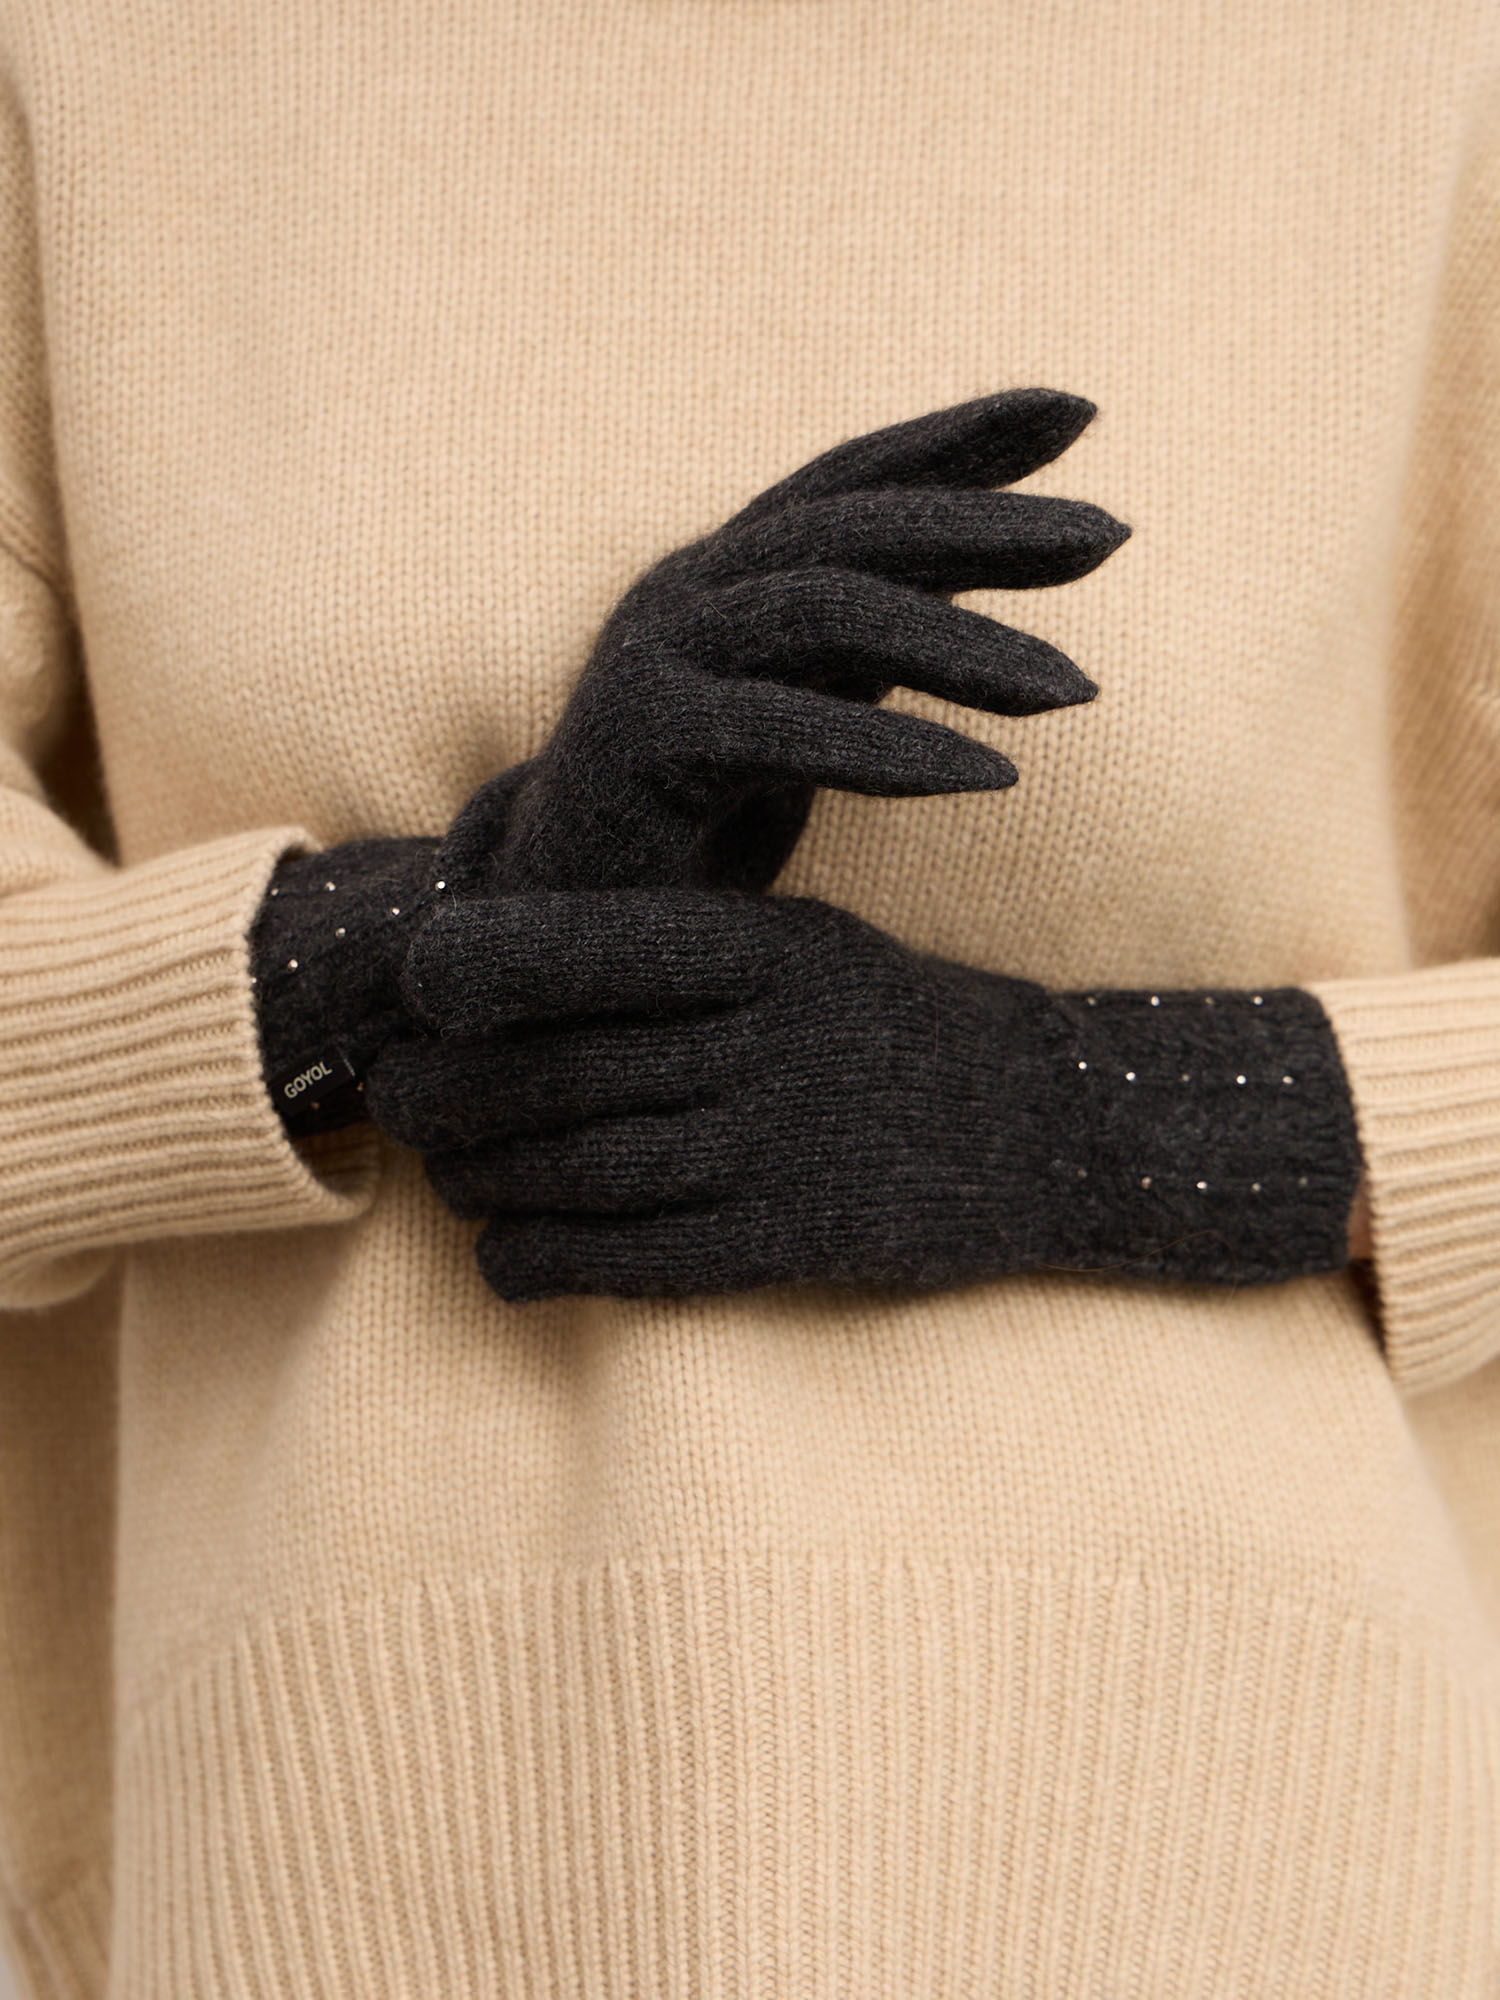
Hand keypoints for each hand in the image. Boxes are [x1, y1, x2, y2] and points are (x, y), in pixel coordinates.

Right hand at [254, 388, 1126, 1140]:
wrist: (558, 930)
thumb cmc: (688, 829)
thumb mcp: (796, 718)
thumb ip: (865, 649)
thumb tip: (979, 594)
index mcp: (724, 575)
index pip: (852, 481)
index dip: (958, 436)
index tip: (1078, 411)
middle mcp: (684, 591)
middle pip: (853, 527)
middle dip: (987, 523)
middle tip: (1112, 537)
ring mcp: (650, 654)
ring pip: (825, 610)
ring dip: (960, 645)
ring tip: (1075, 691)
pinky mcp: (634, 738)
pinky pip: (778, 726)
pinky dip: (888, 750)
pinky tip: (990, 777)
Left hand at [363, 889, 1363, 1300]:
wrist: (1037, 1124)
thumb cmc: (884, 1023)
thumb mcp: (798, 943)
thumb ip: (672, 947)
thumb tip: (492, 965)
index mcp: (758, 945)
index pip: (574, 947)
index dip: (466, 973)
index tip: (413, 996)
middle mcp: (761, 1039)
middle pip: (550, 1071)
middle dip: (446, 1096)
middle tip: (401, 1104)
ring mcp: (777, 1146)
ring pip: (575, 1169)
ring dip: (481, 1182)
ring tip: (448, 1178)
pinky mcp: (786, 1241)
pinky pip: (627, 1259)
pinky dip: (539, 1260)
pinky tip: (505, 1254)